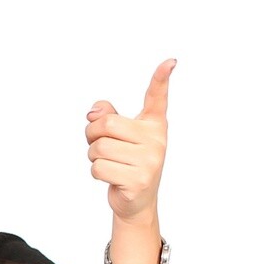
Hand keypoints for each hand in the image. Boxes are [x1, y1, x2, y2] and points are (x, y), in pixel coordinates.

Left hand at [86, 60, 172, 224]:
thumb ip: (107, 117)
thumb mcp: (119, 138)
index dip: (161, 79)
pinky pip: (98, 168)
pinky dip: (97, 173)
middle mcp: (156, 139)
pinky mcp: (138, 180)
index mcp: (153, 125)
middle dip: (92, 135)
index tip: (170, 62)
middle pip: (106, 125)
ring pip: (98, 148)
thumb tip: (94, 112)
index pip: (157, 98)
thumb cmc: (125, 163)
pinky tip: (112, 178)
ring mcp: (150, 160)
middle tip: (100, 145)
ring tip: (110, 163)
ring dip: (94, 157)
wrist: (135, 201)